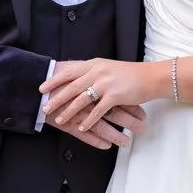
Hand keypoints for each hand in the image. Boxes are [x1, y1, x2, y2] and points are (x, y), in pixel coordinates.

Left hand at [42, 58, 163, 137]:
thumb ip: (92, 71)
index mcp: (94, 65)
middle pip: (71, 87)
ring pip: (81, 100)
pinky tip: (80, 128)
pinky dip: (87, 120)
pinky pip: (97, 111)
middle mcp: (97, 72)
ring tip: (59, 120)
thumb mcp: (107, 67)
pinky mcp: (114, 96)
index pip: (69, 72)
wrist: (151, 77)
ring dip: (68, 111)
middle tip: (45, 108)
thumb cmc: (130, 74)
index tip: (41, 88)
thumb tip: (76, 75)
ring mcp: (105, 84)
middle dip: (56, 98)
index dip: (54, 80)